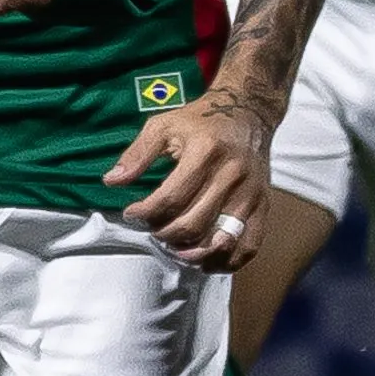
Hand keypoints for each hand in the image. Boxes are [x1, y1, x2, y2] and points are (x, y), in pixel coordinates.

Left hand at [106, 92, 269, 270]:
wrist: (248, 113)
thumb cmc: (201, 121)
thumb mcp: (164, 125)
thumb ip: (137, 154)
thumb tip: (111, 181)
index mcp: (206, 151)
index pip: (170, 198)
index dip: (144, 213)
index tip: (131, 213)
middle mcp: (232, 174)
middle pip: (192, 224)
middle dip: (163, 234)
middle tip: (152, 229)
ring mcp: (250, 193)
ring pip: (219, 241)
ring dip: (190, 252)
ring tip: (173, 246)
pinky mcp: (263, 205)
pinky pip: (248, 246)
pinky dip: (226, 262)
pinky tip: (204, 259)